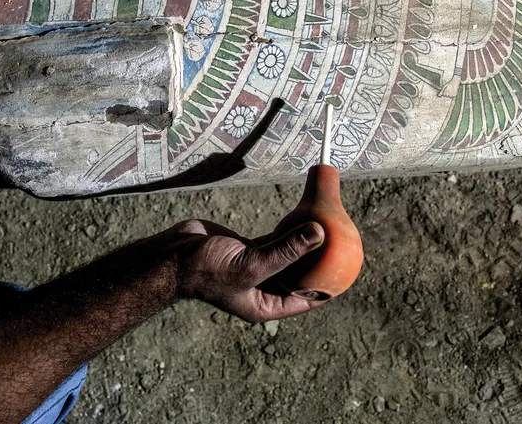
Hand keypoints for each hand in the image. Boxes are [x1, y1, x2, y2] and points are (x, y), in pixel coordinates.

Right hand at [167, 218, 326, 322]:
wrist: (173, 256)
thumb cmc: (207, 270)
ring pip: (288, 254)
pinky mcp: (248, 248)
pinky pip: (275, 240)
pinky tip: (303, 216)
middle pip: (300, 275)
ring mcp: (256, 267)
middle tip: (342, 243)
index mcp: (266, 305)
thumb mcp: (252, 264)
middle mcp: (264, 288)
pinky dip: (288, 230)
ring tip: (327, 226)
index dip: (327, 286)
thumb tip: (320, 234)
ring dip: (304, 241)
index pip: (306, 298)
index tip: (348, 269)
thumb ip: (286, 250)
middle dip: (318, 260)